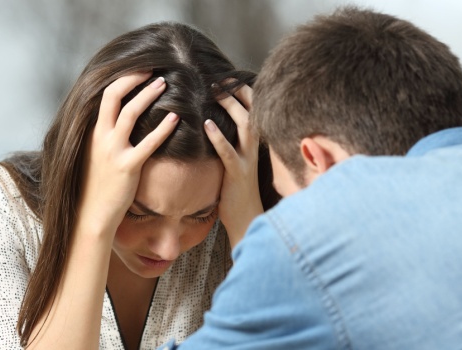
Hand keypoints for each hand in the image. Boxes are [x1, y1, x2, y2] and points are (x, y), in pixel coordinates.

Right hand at [77, 72, 178, 234]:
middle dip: (134, 78)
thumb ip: (103, 135)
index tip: (140, 70)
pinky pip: (148, 143)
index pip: (105, 95)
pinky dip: (162, 129)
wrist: (92, 212)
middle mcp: (100, 137)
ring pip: (130, 113)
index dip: (123, 79)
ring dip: (148, 95)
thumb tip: (117, 120)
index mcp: (93, 132)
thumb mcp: (94, 154)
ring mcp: (113, 151)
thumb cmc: (96, 184)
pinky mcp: (127, 167)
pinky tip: (175, 119)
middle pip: (114, 96)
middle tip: (153, 69)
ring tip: (164, 83)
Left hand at [203, 85, 263, 246]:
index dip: (243, 92)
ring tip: (216, 92)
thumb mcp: (236, 161)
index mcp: (254, 143)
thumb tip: (214, 122)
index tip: (228, 76)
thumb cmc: (237, 191)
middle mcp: (255, 148)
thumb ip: (231, 142)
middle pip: (252, 111)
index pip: (254, 110)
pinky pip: (228, 152)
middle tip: (221, 77)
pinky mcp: (237, 174)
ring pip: (244, 126)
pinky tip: (206, 124)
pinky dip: (218, 137)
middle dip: (238, 92)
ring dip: (231, 107)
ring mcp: (248, 160)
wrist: (248, 220)